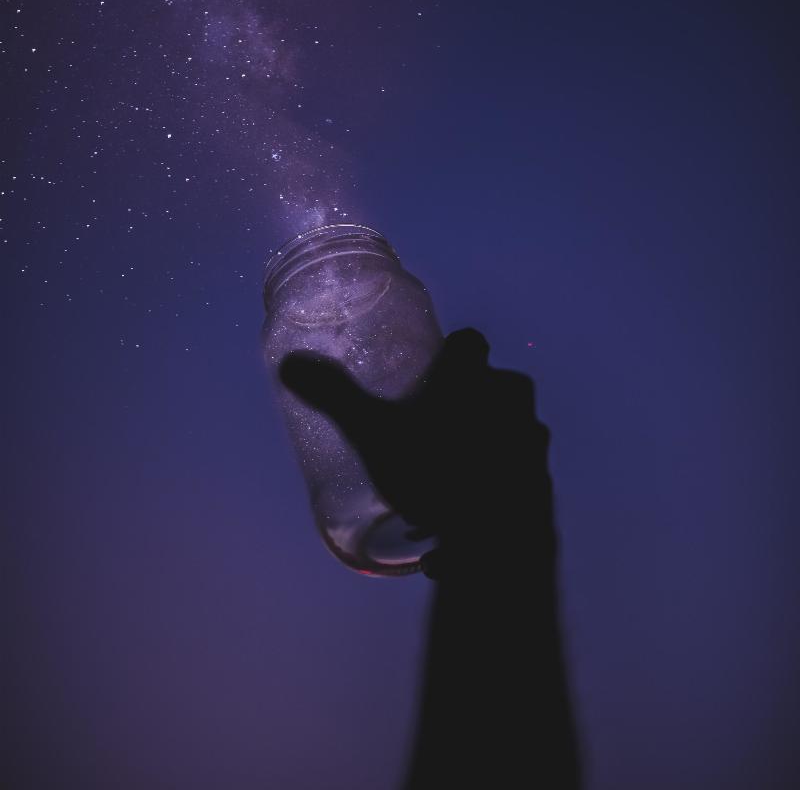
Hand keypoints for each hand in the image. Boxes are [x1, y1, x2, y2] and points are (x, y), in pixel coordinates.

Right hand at [279, 328, 553, 576]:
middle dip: (463, 404)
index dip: (450, 353)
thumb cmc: (435, 472)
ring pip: (502, 433)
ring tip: (440, 485)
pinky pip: (512, 476)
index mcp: (478, 377)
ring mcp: (534, 443)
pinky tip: (460, 518)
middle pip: (489, 386)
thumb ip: (334, 397)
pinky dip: (490, 488)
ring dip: (478, 449)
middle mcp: (514, 401)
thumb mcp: (374, 434)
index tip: (429, 372)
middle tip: (428, 432)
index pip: (469, 342)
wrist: (498, 542)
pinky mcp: (543, 483)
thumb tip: (290, 364)